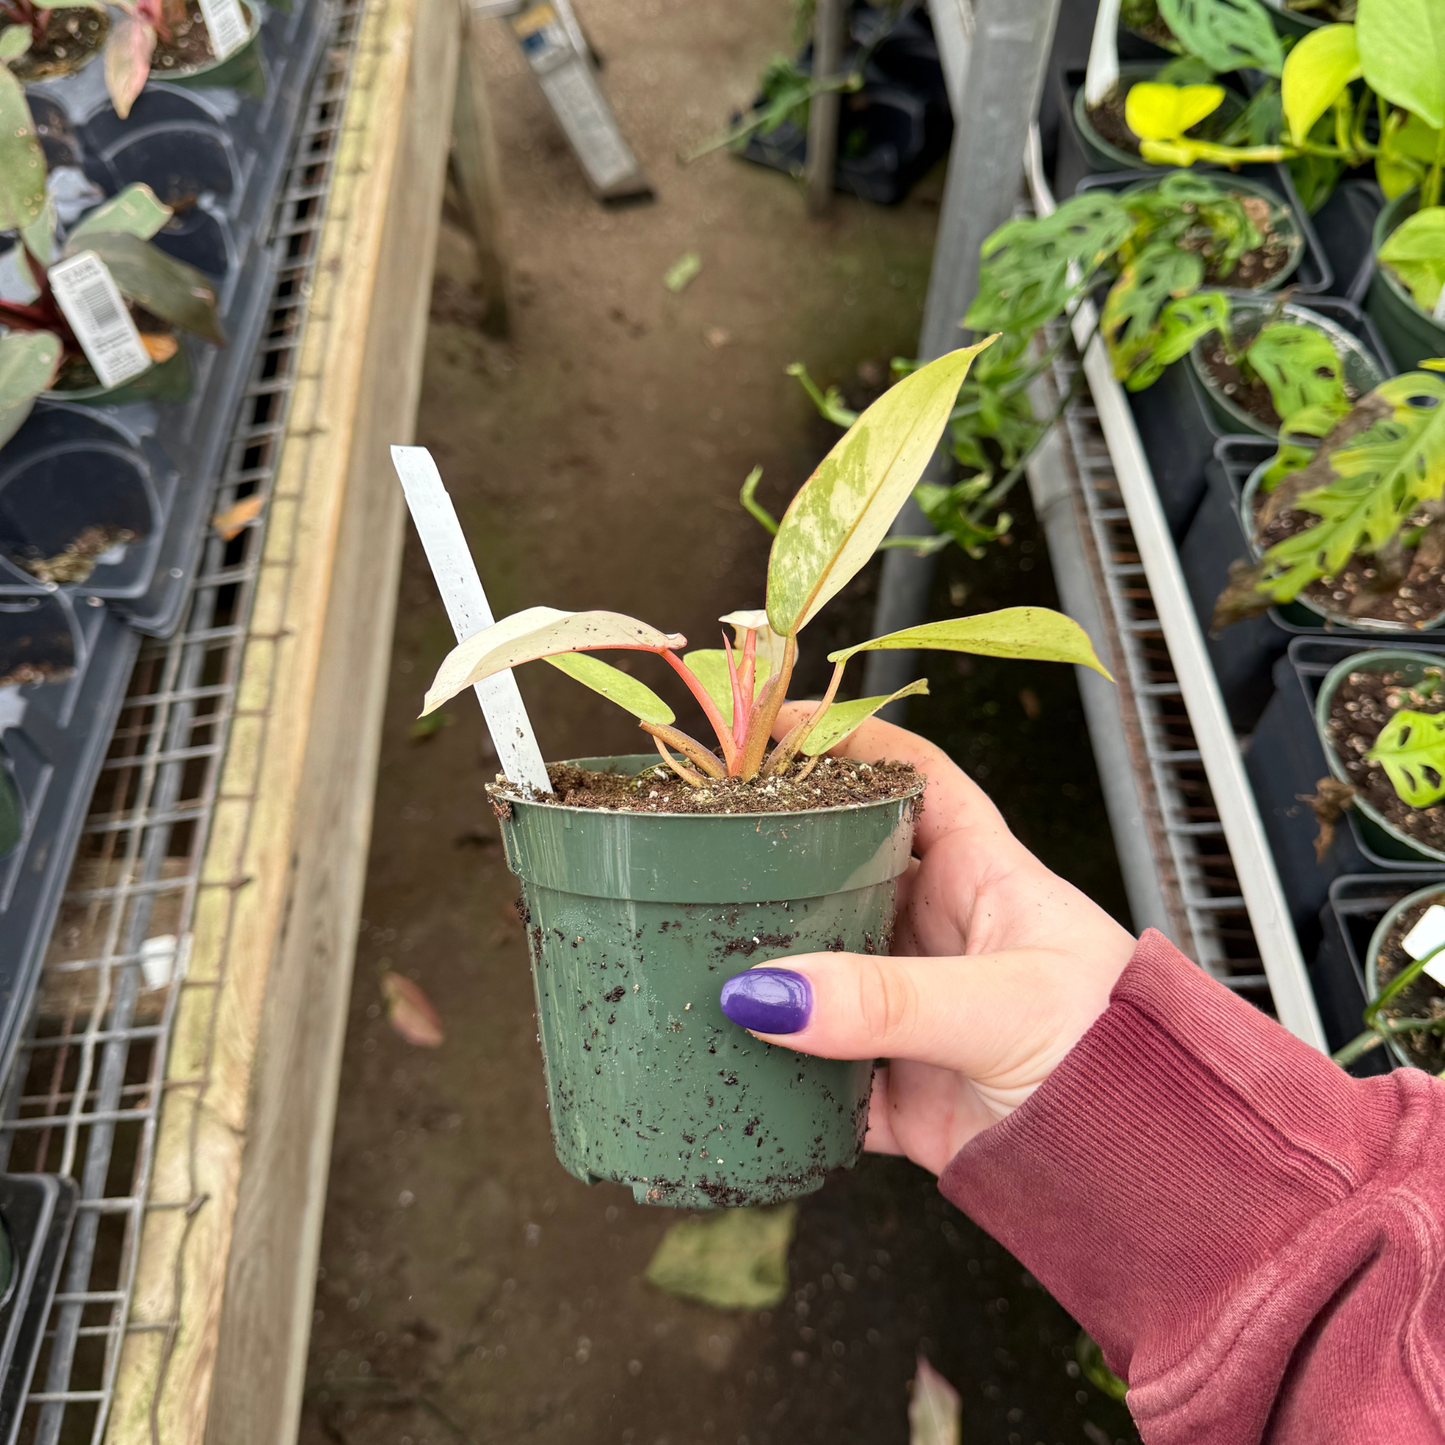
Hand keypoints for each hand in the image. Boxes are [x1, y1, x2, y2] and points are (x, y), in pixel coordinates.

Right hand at [719, 707, 1136, 1175]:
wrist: (1148, 1179)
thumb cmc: (1120, 1058)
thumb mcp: (1006, 1005)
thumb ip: (888, 999)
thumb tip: (768, 991)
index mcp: (983, 876)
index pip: (911, 778)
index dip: (849, 741)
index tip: (774, 730)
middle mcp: (939, 931)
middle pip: (842, 867)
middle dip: (777, 854)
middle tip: (699, 844)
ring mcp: (911, 1009)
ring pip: (818, 967)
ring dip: (765, 965)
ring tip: (688, 948)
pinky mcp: (895, 1089)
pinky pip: (816, 1072)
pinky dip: (774, 1072)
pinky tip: (731, 1061)